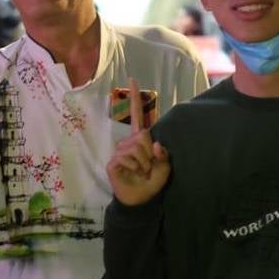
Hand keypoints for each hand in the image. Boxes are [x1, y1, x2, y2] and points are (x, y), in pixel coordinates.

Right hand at [106, 78, 169, 205]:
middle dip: (150, 153)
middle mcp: (127, 143)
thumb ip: (163, 155)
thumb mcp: (165, 167)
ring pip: (136, 149)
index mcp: (140, 140)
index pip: (136, 115)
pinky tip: (132, 173)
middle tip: (148, 166)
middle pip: (142, 135)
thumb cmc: (152, 181)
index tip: (133, 79)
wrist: (140, 199)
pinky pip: (127, 158)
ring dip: (144, 163)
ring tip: (141, 172)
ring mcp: (119, 152)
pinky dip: (135, 168)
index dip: (135, 98)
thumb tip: (154, 143)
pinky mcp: (113, 162)